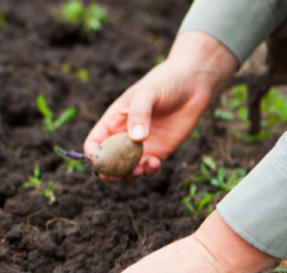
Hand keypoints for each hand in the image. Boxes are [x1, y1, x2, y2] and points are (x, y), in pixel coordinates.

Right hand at [85, 31, 237, 180]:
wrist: (193, 84)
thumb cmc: (165, 82)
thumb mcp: (147, 93)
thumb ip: (139, 114)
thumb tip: (136, 139)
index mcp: (113, 121)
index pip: (94, 143)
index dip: (93, 155)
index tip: (100, 161)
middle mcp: (123, 137)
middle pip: (108, 162)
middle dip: (109, 172)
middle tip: (116, 175)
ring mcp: (141, 147)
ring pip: (126, 170)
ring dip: (129, 175)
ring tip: (137, 170)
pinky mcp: (159, 152)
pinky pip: (148, 168)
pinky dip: (148, 170)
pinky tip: (153, 163)